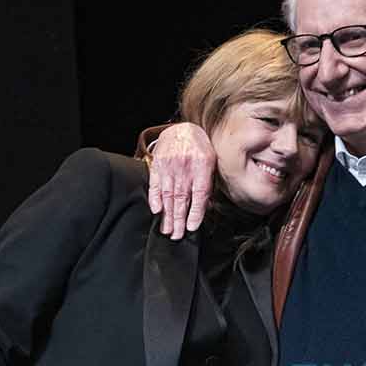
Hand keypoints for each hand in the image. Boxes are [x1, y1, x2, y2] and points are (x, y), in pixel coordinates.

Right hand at [146, 122, 215, 238]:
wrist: (182, 130)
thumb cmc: (200, 150)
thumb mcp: (211, 163)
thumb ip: (209, 184)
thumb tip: (207, 207)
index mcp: (203, 165)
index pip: (200, 193)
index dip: (196, 212)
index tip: (192, 227)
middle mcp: (185, 166)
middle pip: (182, 198)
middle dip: (179, 219)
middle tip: (177, 235)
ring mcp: (170, 166)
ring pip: (168, 194)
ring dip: (167, 214)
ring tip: (167, 230)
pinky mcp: (157, 165)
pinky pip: (155, 184)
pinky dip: (154, 198)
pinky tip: (156, 210)